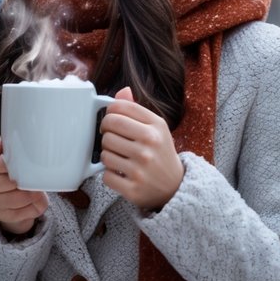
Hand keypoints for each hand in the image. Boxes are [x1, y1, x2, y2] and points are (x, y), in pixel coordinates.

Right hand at [0, 136, 47, 236]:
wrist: (2, 193)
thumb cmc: (2, 168)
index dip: (12, 163)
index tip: (23, 160)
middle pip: (9, 183)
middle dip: (26, 179)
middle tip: (37, 175)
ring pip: (18, 199)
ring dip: (33, 194)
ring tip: (40, 188)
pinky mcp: (4, 216)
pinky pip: (23, 213)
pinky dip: (34, 207)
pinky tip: (37, 200)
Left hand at [100, 87, 184, 210]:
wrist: (175, 186)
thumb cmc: (160, 153)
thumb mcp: (156, 128)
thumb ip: (136, 109)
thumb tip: (122, 91)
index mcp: (156, 125)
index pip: (120, 107)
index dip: (109, 111)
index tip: (112, 119)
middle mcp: (150, 144)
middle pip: (108, 128)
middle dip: (106, 133)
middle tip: (113, 138)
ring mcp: (142, 168)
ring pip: (104, 153)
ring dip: (108, 155)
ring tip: (120, 157)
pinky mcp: (134, 189)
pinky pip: (106, 175)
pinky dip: (110, 175)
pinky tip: (121, 173)